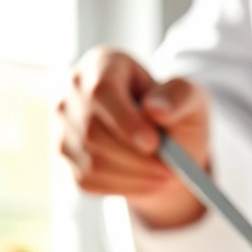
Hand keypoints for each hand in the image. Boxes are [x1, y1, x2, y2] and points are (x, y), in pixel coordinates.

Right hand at [56, 47, 210, 228]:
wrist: (161, 142)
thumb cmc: (173, 112)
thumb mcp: (189, 97)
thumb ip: (179, 96)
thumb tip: (156, 108)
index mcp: (102, 64)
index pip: (101, 92)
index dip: (125, 120)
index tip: (153, 144)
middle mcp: (71, 92)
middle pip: (93, 132)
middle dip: (135, 157)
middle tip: (169, 170)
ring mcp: (62, 125)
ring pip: (91, 161)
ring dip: (133, 176)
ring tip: (163, 176)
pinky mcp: (64, 158)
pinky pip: (89, 181)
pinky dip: (123, 187)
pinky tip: (144, 180)